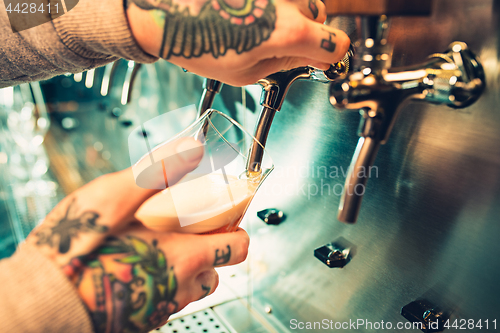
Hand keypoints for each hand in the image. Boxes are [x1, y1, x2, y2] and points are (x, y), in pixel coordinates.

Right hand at [25, 138, 249, 331]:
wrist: (45, 300)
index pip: (237, 247)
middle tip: (189, 231)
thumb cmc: (77, 251)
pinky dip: (164, 281)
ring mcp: (163, 306)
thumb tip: (191, 148)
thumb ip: (159, 173)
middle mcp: (180, 287)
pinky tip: (139, 265)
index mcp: (186, 256)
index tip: (225, 218)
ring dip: (187, 268)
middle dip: (210, 249)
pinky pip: (168, 299)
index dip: (235, 230)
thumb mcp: (117, 198)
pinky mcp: (144, 317)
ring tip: (161, 248)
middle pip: (218, 269)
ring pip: (194, 286)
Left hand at [126, 0, 349, 85]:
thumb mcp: (245, 72)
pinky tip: (248, 13)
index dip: (329, 58)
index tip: (320, 61)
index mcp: (287, 32)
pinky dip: (272, 4)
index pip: (337, 44)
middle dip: (306, 33)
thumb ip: (285, 64)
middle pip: (320, 17)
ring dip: (290, 14)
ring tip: (255, 27)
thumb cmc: (197, 41)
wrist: (166, 11)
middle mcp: (287, 1)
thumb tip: (308, 57)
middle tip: (276, 45)